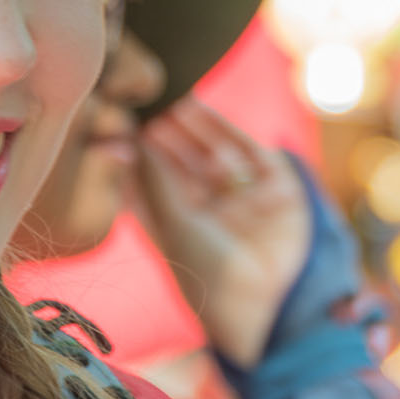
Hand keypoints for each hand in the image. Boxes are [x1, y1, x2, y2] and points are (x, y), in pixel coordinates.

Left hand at [131, 98, 311, 368]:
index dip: (142, 153)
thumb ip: (155, 179)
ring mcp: (248, 201)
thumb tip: (134, 138)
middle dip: (166, 134)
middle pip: (186, 164)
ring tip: (168, 97)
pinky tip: (199, 109)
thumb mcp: (172, 224)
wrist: (265, 301)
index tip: (121, 123)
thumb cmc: (208, 274)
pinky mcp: (278, 190)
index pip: (160, 184)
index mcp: (186, 232)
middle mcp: (216, 215)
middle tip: (143, 101)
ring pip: (216, 153)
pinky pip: (249, 152)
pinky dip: (224, 129)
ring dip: (193, 126)